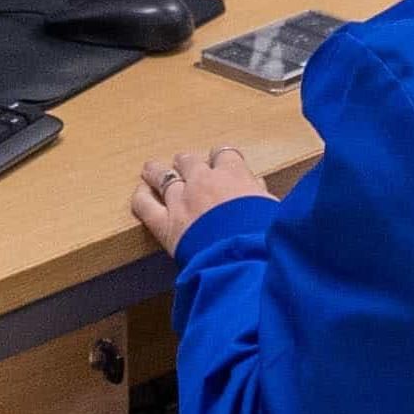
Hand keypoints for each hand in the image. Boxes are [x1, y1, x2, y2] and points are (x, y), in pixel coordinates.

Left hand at [132, 143, 268, 255]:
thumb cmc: (266, 234)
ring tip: (152, 170)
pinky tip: (140, 194)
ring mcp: (181, 200)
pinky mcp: (165, 224)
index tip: (220, 162)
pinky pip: (145, 205)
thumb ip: (260, 194)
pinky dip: (141, 198)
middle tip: (186, 166)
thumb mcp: (273, 209)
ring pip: (163, 177)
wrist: (244, 258)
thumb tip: (257, 186)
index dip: (221, 158)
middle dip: (187, 163)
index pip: (224, 154)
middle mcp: (203, 181)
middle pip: (189, 160)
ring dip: (158, 172)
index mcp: (233, 175)